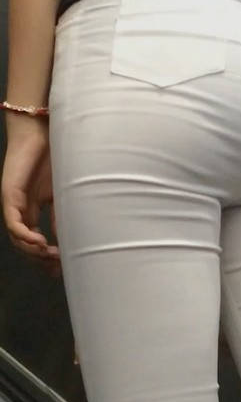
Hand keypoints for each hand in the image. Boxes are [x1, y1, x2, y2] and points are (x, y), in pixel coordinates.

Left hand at [1, 114, 61, 276]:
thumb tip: (68, 240)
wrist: (43, 131)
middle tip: (56, 267)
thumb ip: (62, 215)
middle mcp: (21, 209)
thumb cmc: (55, 157)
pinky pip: (13, 223)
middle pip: (25, 245)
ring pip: (16, 238)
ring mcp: (14, 203)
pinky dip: (24, 236)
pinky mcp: (10, 195)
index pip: (35, 241)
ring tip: (48, 255)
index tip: (60, 270)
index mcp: (32, 209)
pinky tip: (38, 242)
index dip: (46, 258)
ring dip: (31, 251)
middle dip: (40, 259)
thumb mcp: (63, 193)